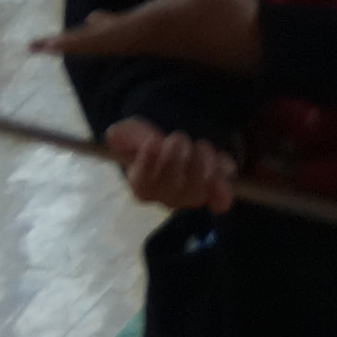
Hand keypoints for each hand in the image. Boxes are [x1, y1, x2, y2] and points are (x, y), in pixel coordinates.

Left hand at [39, 0, 263, 80]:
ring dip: (95, 39)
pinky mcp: (173, 45)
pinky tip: (121, 26)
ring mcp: (160, 45)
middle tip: (43, 45)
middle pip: (102, 44)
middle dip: (73, 42)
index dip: (68, 40)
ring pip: (118, 44)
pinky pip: (133, 43)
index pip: (98, 36)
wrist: (259, 46)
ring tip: (79, 28)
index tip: (39, 46)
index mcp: (147, 24)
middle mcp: (147, 38)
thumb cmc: (229, 13)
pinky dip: (117, 36)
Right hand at [96, 117, 241, 216]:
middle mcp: (165, 198)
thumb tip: (113, 135)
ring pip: (196, 191)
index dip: (147, 162)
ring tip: (201, 146)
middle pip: (171, 186)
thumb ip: (128, 135)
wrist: (184, 148)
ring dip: (201, 164)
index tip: (153, 141)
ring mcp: (190, 199)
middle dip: (176, 158)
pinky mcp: (214, 198)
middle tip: (178, 138)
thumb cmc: (158, 146)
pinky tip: (222, 166)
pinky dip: (223, 186)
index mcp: (142, 185)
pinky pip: (219, 201)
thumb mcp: (139, 135)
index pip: (142, 182)